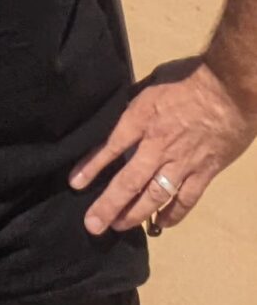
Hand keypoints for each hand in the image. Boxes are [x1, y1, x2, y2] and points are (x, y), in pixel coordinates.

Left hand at [71, 57, 256, 235]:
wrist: (229, 89)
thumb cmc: (190, 78)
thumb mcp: (153, 82)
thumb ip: (137, 101)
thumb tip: (123, 111)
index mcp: (141, 118)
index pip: (111, 147)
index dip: (92, 167)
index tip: (75, 183)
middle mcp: (158, 145)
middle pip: (129, 180)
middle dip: (109, 204)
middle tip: (93, 224)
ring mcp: (182, 162)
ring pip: (154, 195)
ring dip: (135, 214)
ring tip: (118, 226)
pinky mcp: (204, 172)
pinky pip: (185, 199)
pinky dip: (172, 215)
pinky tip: (160, 224)